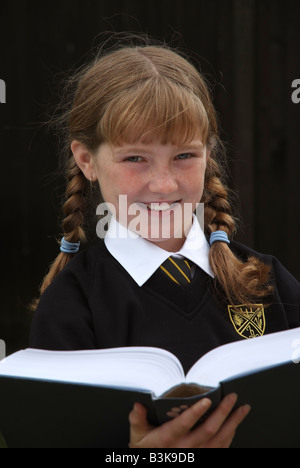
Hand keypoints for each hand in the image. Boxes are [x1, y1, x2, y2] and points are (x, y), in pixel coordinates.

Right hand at [129, 393, 250, 447]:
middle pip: (209, 431)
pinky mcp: (204, 458)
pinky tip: (236, 424)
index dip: (196, 412)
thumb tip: (138, 405)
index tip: (207, 400)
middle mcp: (186, 448)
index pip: (184, 424)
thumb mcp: (137, 435)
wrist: (154, 464)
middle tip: (232, 397)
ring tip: (243, 408)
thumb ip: (137, 419)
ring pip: (220, 440)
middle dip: (223, 412)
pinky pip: (222, 449)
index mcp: (169, 439)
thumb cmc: (146, 449)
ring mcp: (198, 456)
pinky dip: (231, 436)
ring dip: (233, 423)